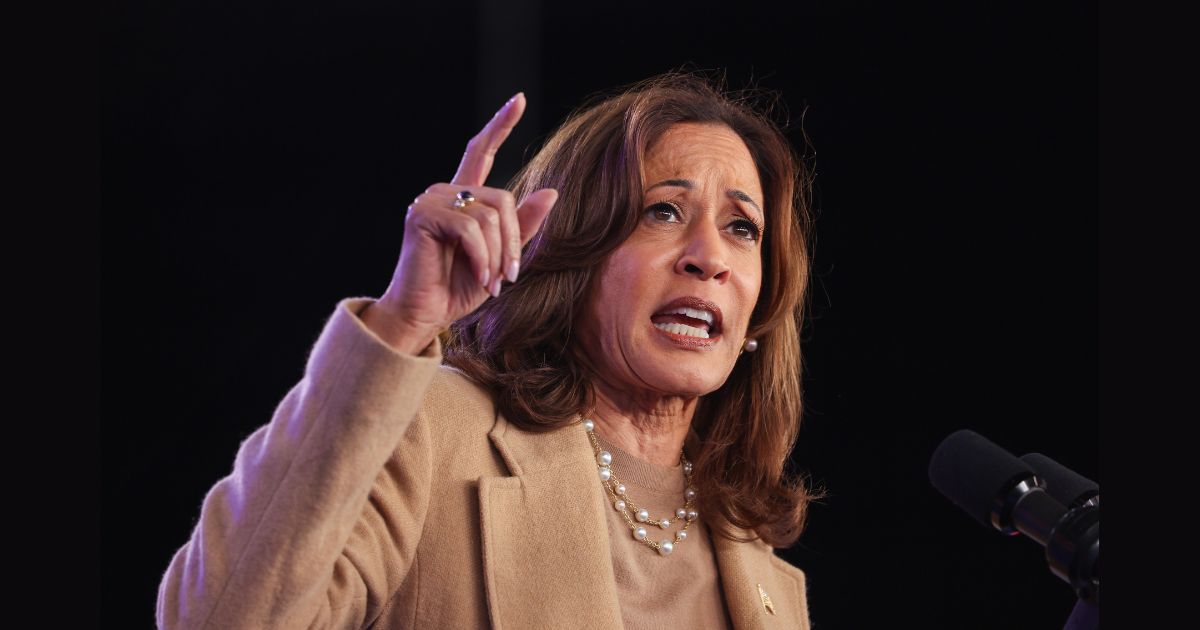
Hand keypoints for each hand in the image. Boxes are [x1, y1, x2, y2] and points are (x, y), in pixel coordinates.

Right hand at [362, 93, 558, 353]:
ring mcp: (431, 200)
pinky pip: (471, 228)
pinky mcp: (422, 215)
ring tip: (490, 282)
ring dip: (497, 255)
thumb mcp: (501, 258)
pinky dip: (481, 257)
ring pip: (489, 215)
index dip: (500, 125)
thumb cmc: (458, 289)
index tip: (520, 99)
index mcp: (462, 198)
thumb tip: (551, 191)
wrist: (424, 316)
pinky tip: (477, 277)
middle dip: (512, 240)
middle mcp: (445, 192)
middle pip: (502, 198)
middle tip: (507, 277)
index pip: (481, 152)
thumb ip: (522, 226)